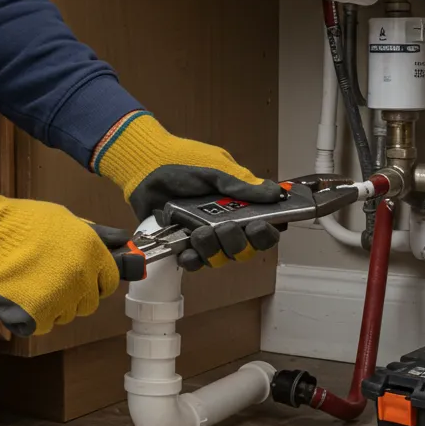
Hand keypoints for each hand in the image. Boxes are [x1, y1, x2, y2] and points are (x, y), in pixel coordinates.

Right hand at [0, 180, 135, 336]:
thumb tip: (122, 242)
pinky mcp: (34, 317)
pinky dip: (30, 318)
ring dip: (52, 306)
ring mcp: (58, 299)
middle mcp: (80, 277)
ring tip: (29, 284)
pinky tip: (18, 297)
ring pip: (65, 315)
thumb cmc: (17, 221)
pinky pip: (41, 326)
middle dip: (74, 295)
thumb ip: (94, 235)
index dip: (96, 280)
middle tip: (49, 280)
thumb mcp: (63, 218)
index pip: (109, 280)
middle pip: (89, 303)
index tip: (84, 279)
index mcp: (91, 251)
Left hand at [93, 111, 281, 270]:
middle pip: (244, 251)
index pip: (263, 231)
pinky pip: (194, 263)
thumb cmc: (185, 162)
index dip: (265, 235)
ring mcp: (204, 236)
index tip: (257, 226)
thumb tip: (276, 193)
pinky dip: (193, 260)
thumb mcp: (218, 170)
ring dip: (214, 249)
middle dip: (237, 242)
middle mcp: (225, 225)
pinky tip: (188, 251)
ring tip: (200, 232)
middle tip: (226, 227)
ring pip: (220, 259)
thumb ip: (245, 186)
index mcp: (240, 206)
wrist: (148, 165)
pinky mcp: (182, 244)